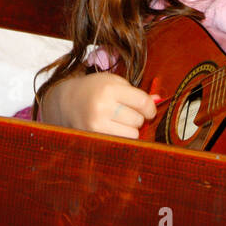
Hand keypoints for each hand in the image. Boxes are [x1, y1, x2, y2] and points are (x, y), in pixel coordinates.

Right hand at [38, 71, 157, 137]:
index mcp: (109, 89)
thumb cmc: (95, 90)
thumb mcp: (114, 82)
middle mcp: (102, 107)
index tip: (148, 110)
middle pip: (138, 120)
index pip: (143, 103)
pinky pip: (121, 142)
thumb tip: (159, 101)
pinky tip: (112, 130)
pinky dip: (121, 137)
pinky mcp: (93, 138)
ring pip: (132, 134)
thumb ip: (136, 93)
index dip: (150, 108)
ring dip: (129, 129)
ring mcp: (96, 125)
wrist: (66, 102)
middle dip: (136, 117)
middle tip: (124, 112)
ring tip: (117, 121)